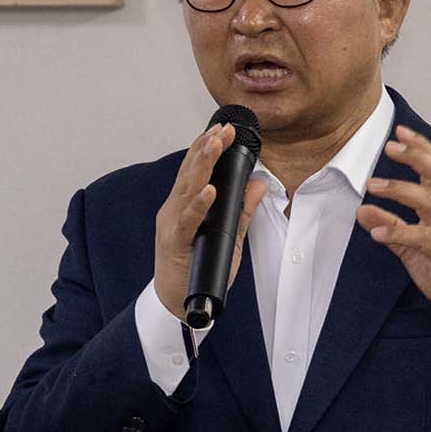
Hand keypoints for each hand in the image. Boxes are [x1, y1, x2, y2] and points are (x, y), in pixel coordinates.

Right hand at [155, 124, 268, 323]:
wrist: (177, 302)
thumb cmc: (197, 270)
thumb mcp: (229, 237)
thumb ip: (242, 211)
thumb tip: (258, 184)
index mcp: (184, 206)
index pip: (195, 170)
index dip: (207, 147)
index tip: (222, 129)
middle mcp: (174, 210)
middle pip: (190, 172)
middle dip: (206, 148)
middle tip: (222, 129)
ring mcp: (172, 225)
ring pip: (186, 189)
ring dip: (202, 165)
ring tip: (215, 146)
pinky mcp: (174, 243)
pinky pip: (187, 220)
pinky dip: (199, 204)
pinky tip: (210, 190)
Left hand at [356, 125, 430, 328]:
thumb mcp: (411, 245)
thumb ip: (390, 226)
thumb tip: (362, 211)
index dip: (420, 148)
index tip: (400, 132)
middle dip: (416, 156)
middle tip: (390, 146)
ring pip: (430, 201)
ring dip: (400, 190)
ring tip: (372, 185)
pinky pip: (422, 237)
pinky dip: (398, 231)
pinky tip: (376, 232)